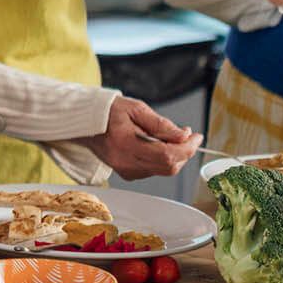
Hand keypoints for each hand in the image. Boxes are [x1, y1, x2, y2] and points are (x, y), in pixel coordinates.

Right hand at [85, 97, 199, 177]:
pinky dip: (162, 159)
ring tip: (171, 136)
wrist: (86, 121)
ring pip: (162, 170)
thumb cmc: (108, 111)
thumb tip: (183, 136)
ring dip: (174, 155)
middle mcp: (125, 161)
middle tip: (187, 135)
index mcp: (126, 143)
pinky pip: (152, 170)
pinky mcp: (126, 173)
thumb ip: (161, 124)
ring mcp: (125, 170)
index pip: (167, 154)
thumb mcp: (136, 109)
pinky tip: (159, 145)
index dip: (187, 148)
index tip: (196, 136)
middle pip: (168, 167)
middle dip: (184, 152)